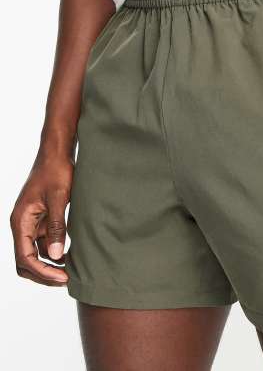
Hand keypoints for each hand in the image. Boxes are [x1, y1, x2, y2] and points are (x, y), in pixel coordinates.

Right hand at [10, 149, 73, 285]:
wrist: (57, 152)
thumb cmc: (56, 171)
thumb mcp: (58, 198)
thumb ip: (56, 227)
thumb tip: (55, 256)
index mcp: (21, 221)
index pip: (25, 258)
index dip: (42, 272)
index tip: (62, 278)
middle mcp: (23, 225)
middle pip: (26, 261)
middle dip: (44, 274)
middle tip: (66, 279)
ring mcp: (32, 223)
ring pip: (36, 253)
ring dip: (50, 264)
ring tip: (72, 270)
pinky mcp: (42, 218)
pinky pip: (44, 242)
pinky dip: (55, 252)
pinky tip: (71, 254)